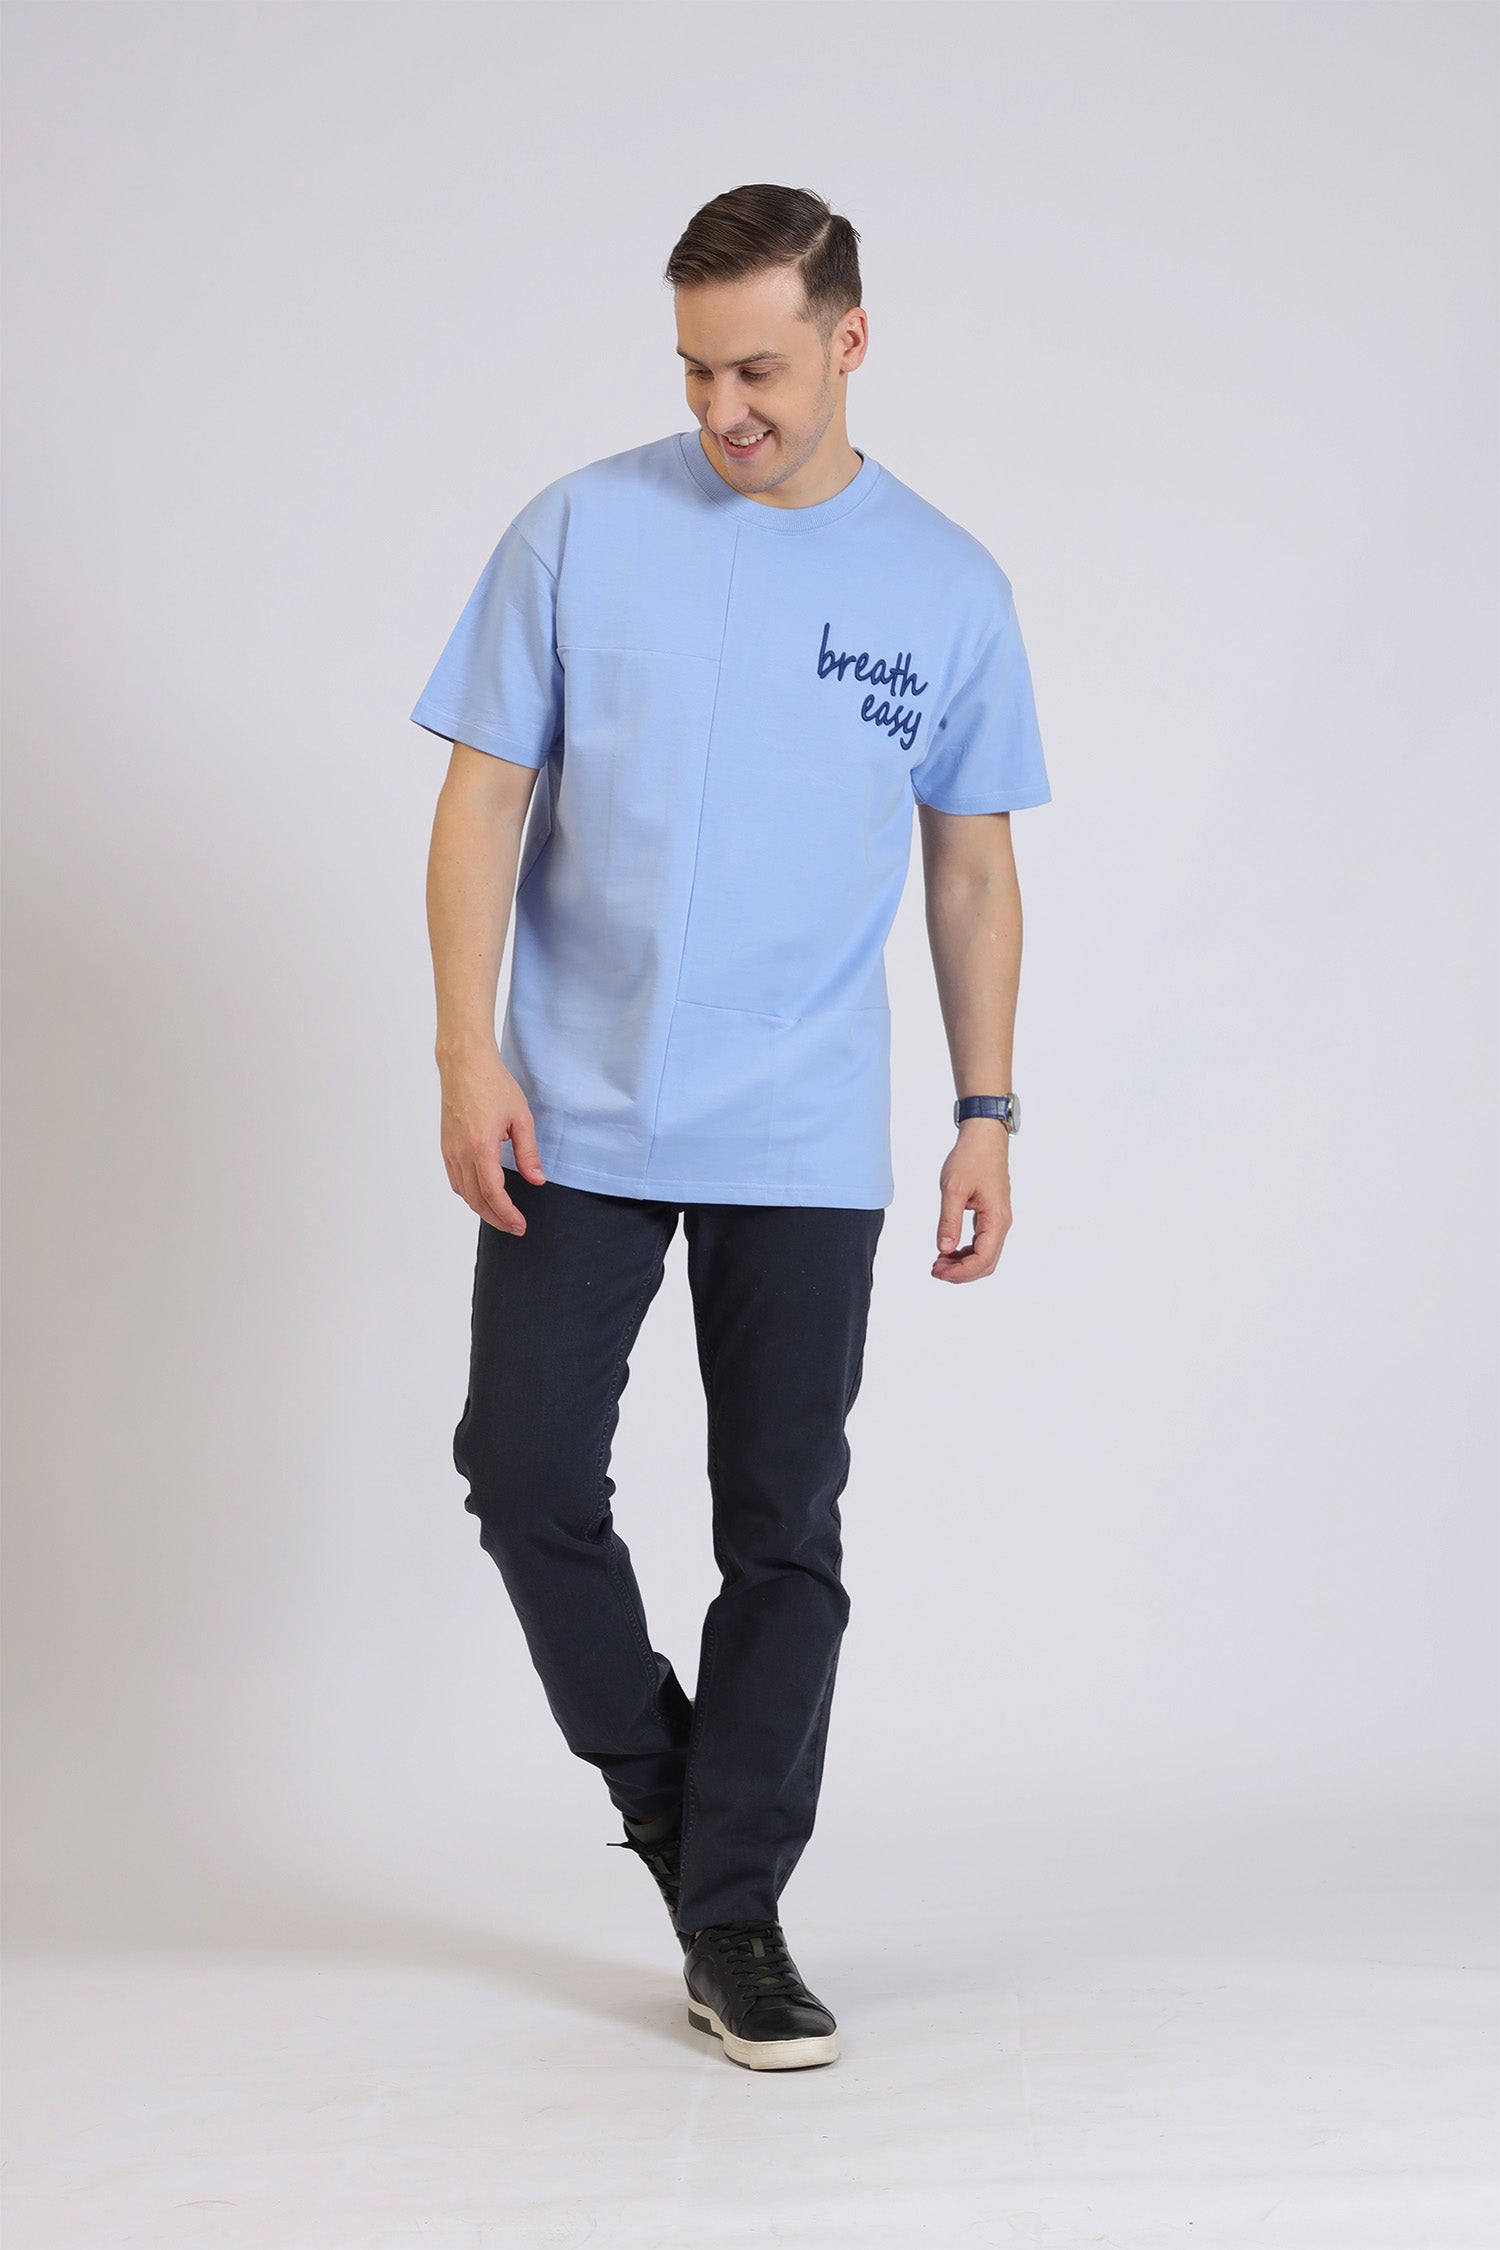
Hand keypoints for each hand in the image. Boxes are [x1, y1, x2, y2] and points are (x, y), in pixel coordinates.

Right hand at [437, 1040, 546, 1234]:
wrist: (464, 1065)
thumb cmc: (493, 1085)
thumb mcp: (521, 1118)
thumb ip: (529, 1153)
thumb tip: (537, 1180)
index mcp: (481, 1146)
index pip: (492, 1192)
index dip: (507, 1214)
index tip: (520, 1225)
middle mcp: (461, 1152)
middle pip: (476, 1199)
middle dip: (496, 1218)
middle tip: (515, 1227)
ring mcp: (450, 1150)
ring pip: (463, 1192)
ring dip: (483, 1209)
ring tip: (502, 1215)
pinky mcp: (446, 1146)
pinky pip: (455, 1180)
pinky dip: (469, 1194)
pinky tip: (483, 1195)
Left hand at [932, 1126, 1011, 1281]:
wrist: (984, 1137)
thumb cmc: (971, 1157)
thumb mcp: (954, 1188)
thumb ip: (949, 1220)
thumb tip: (944, 1248)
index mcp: (996, 1219)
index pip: (983, 1259)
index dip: (960, 1272)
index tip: (938, 1271)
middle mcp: (1001, 1223)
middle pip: (986, 1262)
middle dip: (961, 1272)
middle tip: (935, 1269)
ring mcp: (998, 1219)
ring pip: (985, 1255)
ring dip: (963, 1263)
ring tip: (939, 1261)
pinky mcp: (991, 1215)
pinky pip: (982, 1242)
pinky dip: (966, 1251)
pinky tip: (949, 1249)